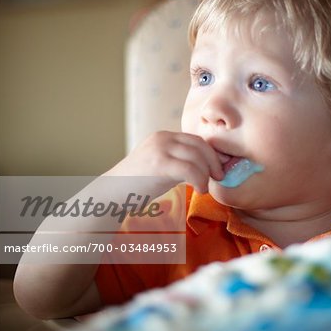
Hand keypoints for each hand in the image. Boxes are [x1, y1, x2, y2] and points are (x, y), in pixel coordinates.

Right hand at [105, 131, 223, 193]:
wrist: (112, 194)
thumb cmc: (138, 184)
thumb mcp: (161, 165)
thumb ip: (180, 161)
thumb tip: (207, 167)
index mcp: (164, 136)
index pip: (196, 140)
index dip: (212, 154)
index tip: (219, 168)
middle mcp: (162, 138)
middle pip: (200, 145)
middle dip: (214, 162)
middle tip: (219, 177)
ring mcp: (160, 149)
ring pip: (197, 158)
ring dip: (206, 175)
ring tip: (204, 187)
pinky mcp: (159, 164)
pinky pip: (190, 170)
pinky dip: (200, 181)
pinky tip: (199, 190)